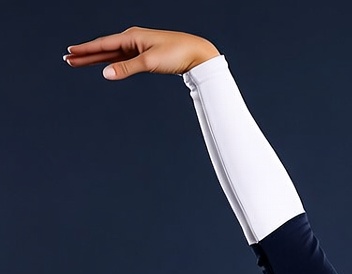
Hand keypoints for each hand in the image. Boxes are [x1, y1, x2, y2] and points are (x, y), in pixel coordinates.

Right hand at [63, 26, 219, 79]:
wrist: (197, 54)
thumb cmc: (176, 54)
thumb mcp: (149, 62)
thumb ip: (127, 68)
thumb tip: (106, 73)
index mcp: (131, 37)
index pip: (103, 44)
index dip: (86, 49)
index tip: (70, 53)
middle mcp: (133, 39)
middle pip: (104, 48)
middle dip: (86, 54)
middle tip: (68, 59)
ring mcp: (139, 46)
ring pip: (112, 53)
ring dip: (96, 58)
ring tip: (80, 61)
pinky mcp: (146, 55)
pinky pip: (123, 58)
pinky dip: (112, 61)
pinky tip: (105, 65)